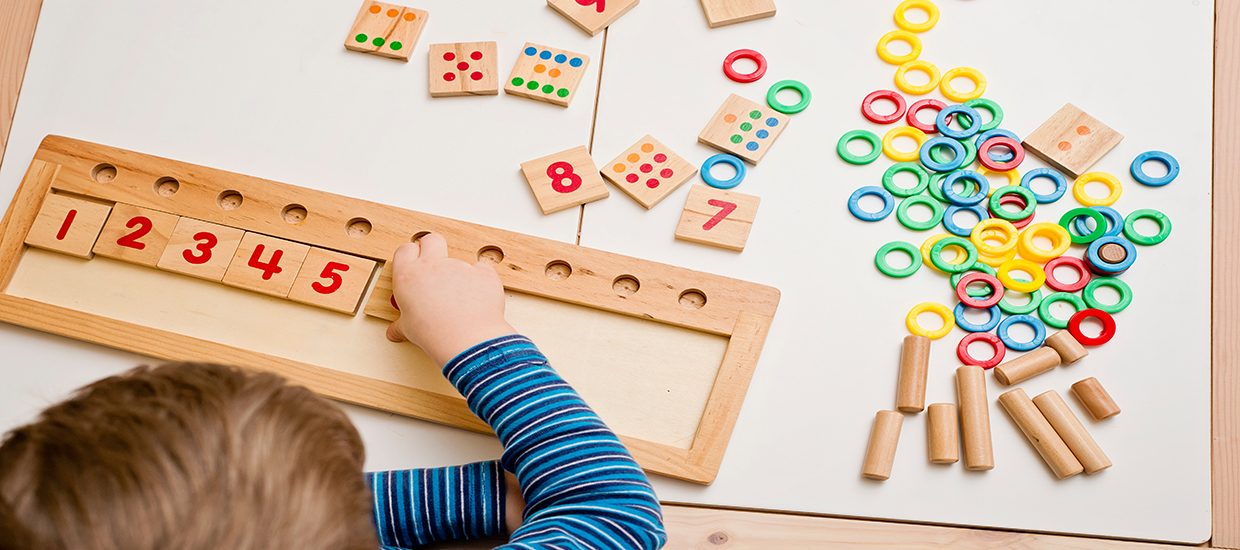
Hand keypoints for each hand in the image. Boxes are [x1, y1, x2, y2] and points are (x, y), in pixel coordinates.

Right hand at [385, 234, 515, 364]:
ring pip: (460, 261)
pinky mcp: (482, 272)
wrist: (466, 339)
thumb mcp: (409, 329)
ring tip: (461, 301)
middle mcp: (433, 265)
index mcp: (409, 276)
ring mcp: (459, 266)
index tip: (415, 265)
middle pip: (431, 239)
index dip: (411, 256)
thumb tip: (395, 331)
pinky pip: (482, 270)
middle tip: (436, 267)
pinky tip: (478, 300)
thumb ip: (402, 325)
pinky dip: (481, 282)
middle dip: (433, 248)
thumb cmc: (434, 334)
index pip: (405, 250)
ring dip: (459, 275)